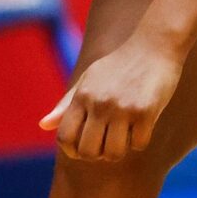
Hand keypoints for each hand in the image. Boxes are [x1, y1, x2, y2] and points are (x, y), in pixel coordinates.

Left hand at [42, 29, 186, 161]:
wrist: (153, 43)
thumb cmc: (118, 64)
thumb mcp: (88, 79)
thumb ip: (66, 104)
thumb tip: (43, 125)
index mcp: (82, 96)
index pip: (65, 138)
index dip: (72, 150)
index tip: (83, 148)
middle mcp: (99, 104)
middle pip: (87, 151)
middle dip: (97, 154)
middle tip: (107, 143)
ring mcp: (122, 108)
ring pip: (113, 153)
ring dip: (119, 151)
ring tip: (124, 137)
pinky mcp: (145, 111)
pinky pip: (138, 144)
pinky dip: (139, 141)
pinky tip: (142, 127)